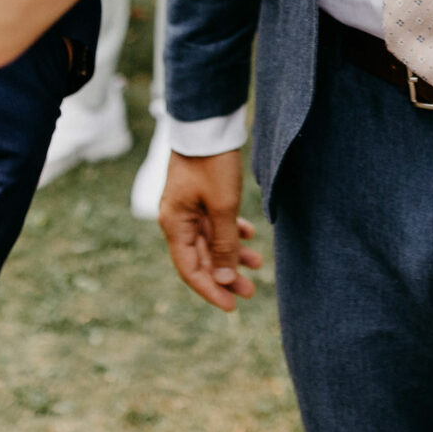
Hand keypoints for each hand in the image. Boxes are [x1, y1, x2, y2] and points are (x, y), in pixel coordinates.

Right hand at [159, 148, 261, 310]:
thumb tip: (225, 280)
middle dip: (226, 275)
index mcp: (174, 225)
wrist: (208, 125)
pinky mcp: (200, 197)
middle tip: (250, 291)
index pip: (190, 269)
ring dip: (232, 255)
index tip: (231, 306)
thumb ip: (224, 245)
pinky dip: (231, 233)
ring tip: (257, 265)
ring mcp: (188, 208)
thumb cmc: (212, 164)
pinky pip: (215, 223)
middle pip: (201, 258)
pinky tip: (250, 237)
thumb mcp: (222, 207)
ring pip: (211, 241)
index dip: (210, 290)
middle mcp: (176, 220)